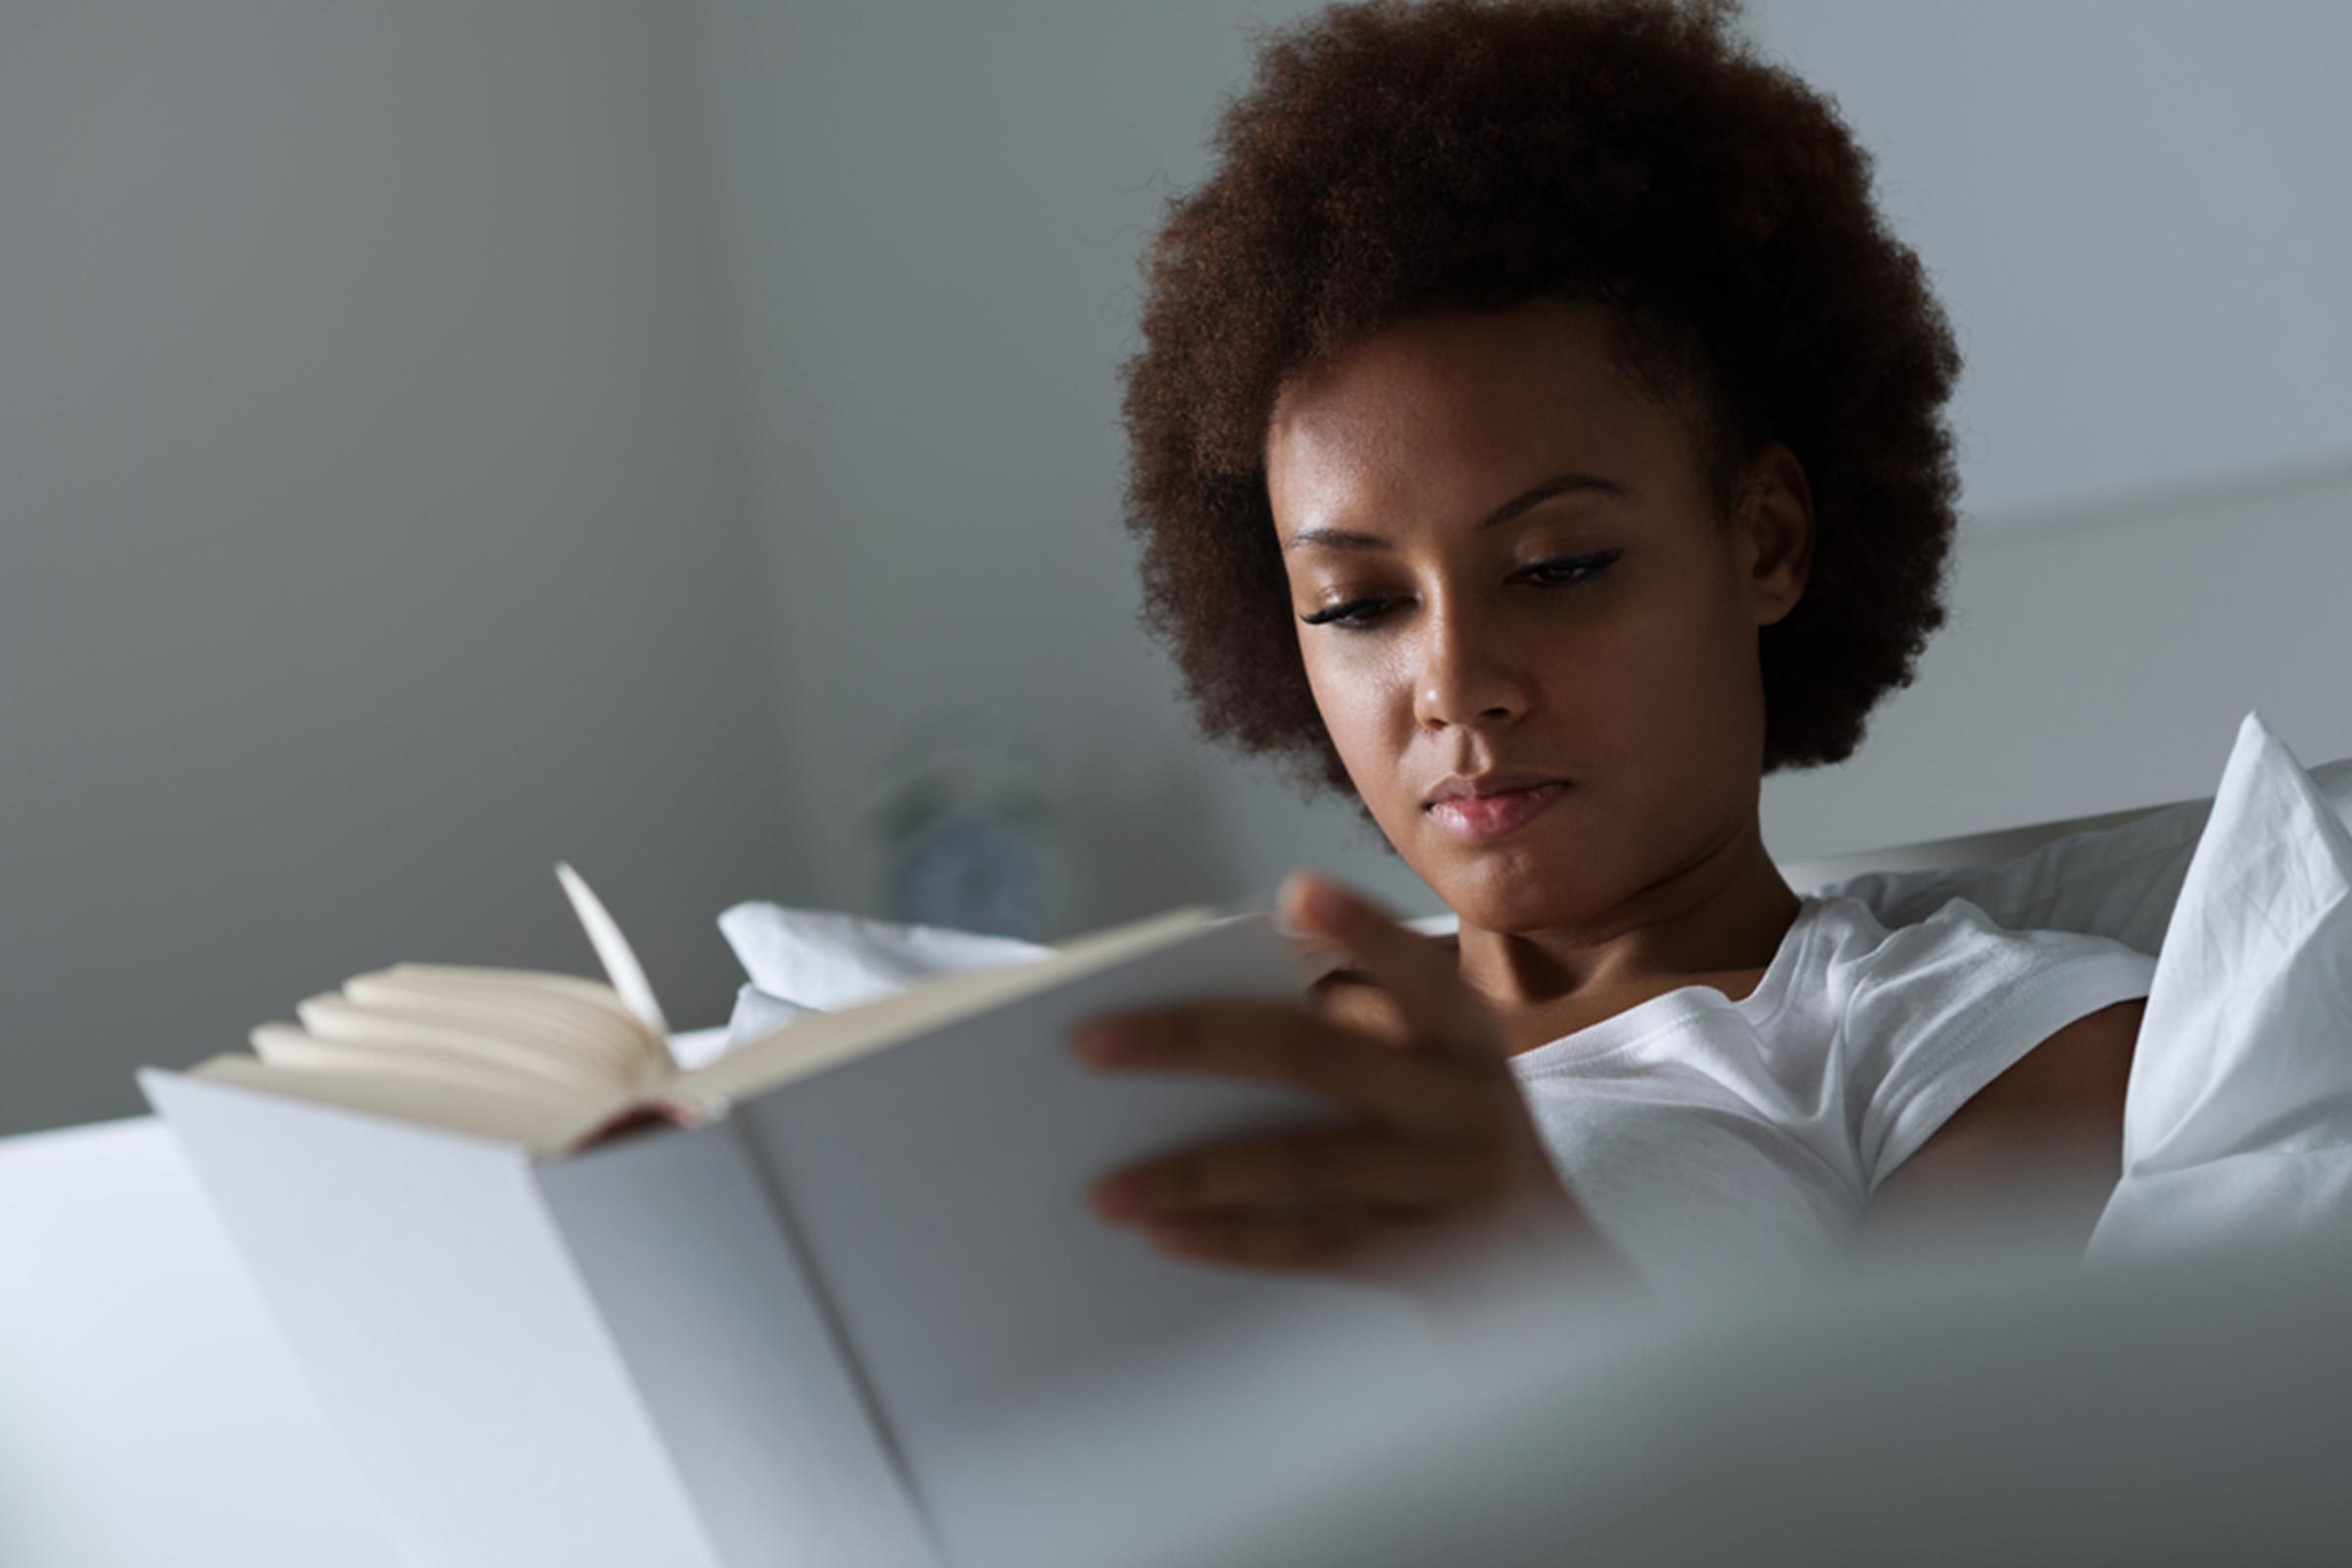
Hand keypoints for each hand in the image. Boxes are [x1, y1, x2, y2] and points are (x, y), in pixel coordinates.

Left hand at [1072, 871, 1588, 1274]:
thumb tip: (1194, 1020)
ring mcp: (1446, 1183)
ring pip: (1301, 1165)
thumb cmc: (1447, 1133)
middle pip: (1316, 1056)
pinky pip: (1313, 1246)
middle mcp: (1462, 1100)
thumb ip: (1349, 1029)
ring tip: (1103, 1187)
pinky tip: (1162, 1235)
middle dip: (1192, 1042)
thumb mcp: (1433, 1065)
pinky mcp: (1426, 1259)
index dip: (1362, 928)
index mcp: (1462, 1032)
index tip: (1296, 892)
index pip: (1415, 970)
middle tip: (1088, 1043)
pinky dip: (1233, 1241)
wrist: (1550, 1260)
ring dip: (1192, 1172)